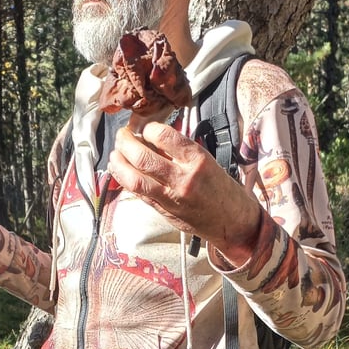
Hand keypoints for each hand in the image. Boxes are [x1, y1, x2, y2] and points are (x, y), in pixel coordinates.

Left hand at [108, 122, 260, 265]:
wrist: (233, 221)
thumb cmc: (222, 189)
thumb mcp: (207, 162)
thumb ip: (180, 152)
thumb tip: (151, 138)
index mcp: (197, 159)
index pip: (163, 135)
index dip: (148, 128)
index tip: (144, 128)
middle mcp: (183, 177)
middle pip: (143, 157)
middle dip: (125, 143)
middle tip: (122, 136)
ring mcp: (172, 197)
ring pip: (135, 179)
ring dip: (119, 164)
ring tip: (115, 154)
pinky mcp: (164, 211)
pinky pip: (139, 193)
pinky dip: (125, 180)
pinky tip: (121, 171)